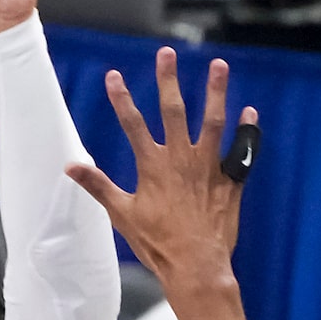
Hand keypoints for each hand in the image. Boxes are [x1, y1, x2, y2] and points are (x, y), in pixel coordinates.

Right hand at [67, 48, 251, 299]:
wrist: (197, 266)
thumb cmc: (157, 244)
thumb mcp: (122, 214)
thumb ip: (98, 186)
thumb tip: (70, 167)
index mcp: (153, 166)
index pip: (132, 124)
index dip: (121, 98)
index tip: (113, 75)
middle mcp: (181, 160)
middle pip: (174, 111)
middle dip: (168, 80)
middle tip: (166, 53)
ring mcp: (208, 168)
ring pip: (213, 121)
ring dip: (216, 92)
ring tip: (218, 65)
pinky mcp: (230, 181)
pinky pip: (242, 150)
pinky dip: (247, 130)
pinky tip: (250, 111)